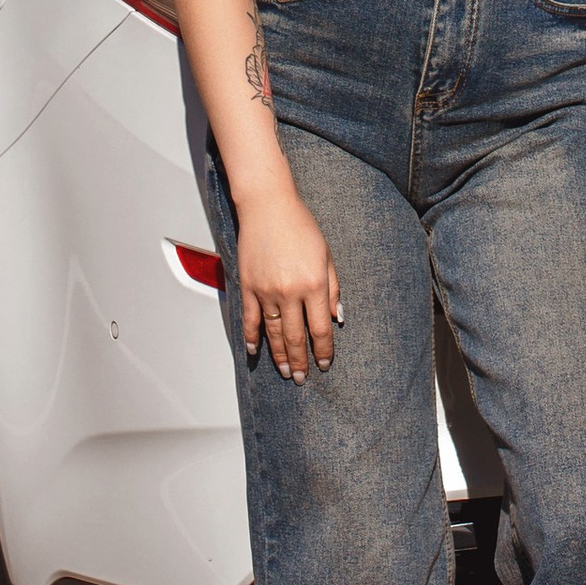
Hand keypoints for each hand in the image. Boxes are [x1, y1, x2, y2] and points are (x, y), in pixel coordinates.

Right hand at [231, 180, 342, 378]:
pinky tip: (255, 351)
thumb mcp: (326, 255)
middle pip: (296, 337)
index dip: (323, 350)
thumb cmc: (301, 226)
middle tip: (302, 378)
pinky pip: (250, 319)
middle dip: (301, 361)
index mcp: (314, 284)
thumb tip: (337, 318)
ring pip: (273, 333)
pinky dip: (252, 337)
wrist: (268, 206)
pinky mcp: (248, 286)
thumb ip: (333, 288)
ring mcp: (266, 291)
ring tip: (285, 371)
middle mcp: (290, 291)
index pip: (320, 329)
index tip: (324, 364)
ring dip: (280, 355)